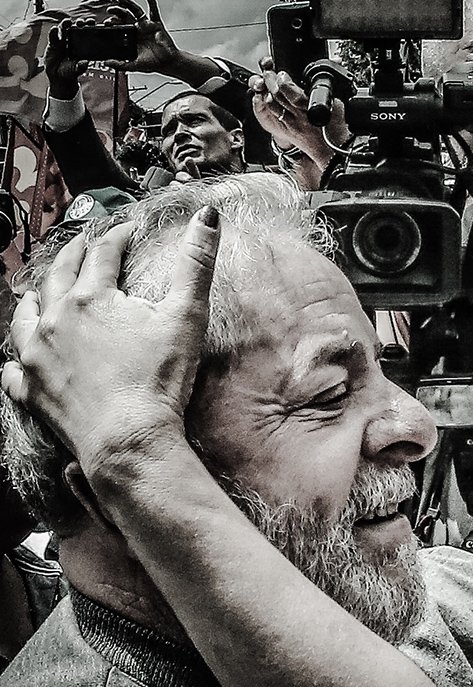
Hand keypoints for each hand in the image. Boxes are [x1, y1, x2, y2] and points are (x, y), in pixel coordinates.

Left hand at [1, 210, 220, 475]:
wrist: (128, 438)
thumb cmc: (159, 379)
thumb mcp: (187, 315)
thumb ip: (197, 263)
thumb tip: (208, 217)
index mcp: (91, 297)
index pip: (103, 253)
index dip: (117, 237)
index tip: (128, 230)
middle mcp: (56, 318)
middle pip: (59, 275)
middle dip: (74, 256)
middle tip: (85, 246)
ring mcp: (36, 354)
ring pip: (26, 315)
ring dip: (36, 297)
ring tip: (43, 291)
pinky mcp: (30, 389)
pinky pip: (11, 368)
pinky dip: (16, 356)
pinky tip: (21, 355)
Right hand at [44, 21, 88, 96]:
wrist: (58, 76)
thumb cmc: (70, 72)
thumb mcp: (76, 70)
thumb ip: (80, 67)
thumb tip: (85, 63)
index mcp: (81, 46)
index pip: (86, 35)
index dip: (89, 28)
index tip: (93, 24)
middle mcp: (72, 41)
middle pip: (76, 29)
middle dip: (79, 24)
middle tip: (81, 22)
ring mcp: (62, 41)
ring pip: (64, 29)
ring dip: (65, 24)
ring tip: (68, 22)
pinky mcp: (53, 43)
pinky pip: (53, 36)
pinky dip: (53, 32)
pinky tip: (54, 29)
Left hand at [99, 0, 179, 74]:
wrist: (168, 63)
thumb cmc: (154, 63)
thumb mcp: (134, 65)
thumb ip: (120, 64)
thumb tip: (106, 63)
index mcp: (131, 38)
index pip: (119, 27)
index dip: (112, 23)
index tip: (106, 23)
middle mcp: (137, 29)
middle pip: (124, 16)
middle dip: (116, 11)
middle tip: (110, 10)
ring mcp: (146, 25)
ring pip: (134, 10)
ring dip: (127, 3)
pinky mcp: (155, 24)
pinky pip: (153, 11)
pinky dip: (151, 2)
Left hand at [249, 58, 347, 168]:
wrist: (333, 151)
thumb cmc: (336, 130)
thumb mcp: (337, 107)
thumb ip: (325, 92)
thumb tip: (318, 78)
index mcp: (310, 110)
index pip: (290, 92)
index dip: (283, 81)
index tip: (283, 75)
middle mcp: (298, 118)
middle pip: (277, 95)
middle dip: (271, 81)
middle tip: (270, 73)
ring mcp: (290, 125)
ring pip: (271, 105)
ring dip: (267, 92)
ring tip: (268, 84)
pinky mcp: (285, 131)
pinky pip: (272, 115)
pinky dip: (268, 104)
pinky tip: (270, 99)